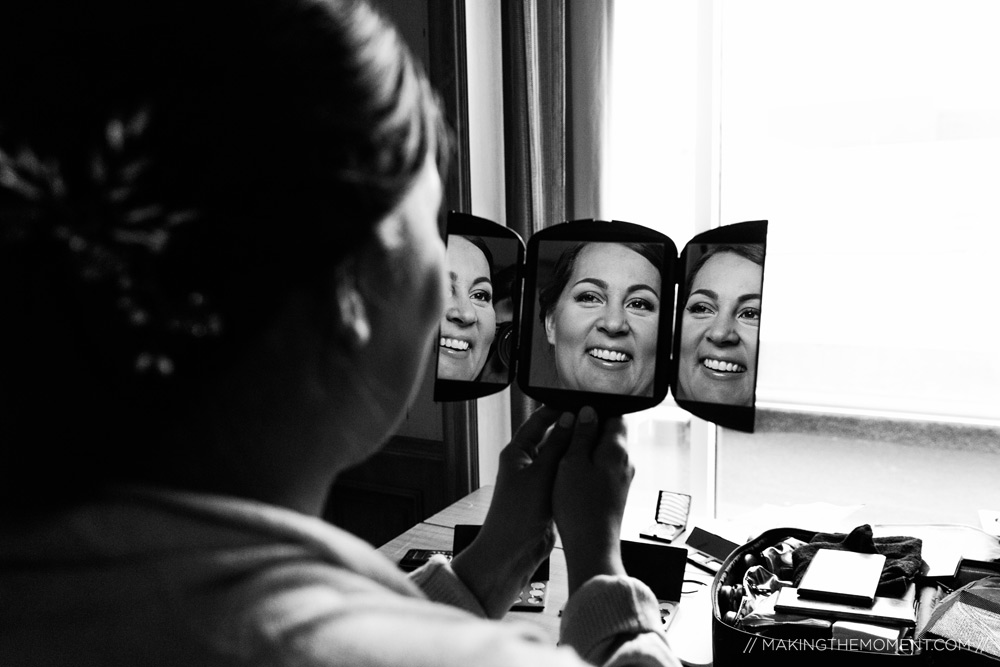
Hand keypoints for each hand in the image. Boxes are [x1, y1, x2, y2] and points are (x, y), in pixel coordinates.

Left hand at [450, 406, 575, 617]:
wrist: (512, 551)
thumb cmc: (518, 512)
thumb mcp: (540, 474)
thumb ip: (556, 446)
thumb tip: (570, 418)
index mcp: (517, 451)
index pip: (538, 420)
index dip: (557, 409)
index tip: (579, 401)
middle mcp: (526, 462)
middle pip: (551, 437)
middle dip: (571, 429)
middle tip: (596, 419)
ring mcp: (537, 479)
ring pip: (560, 457)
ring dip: (575, 449)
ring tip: (599, 438)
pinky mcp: (547, 495)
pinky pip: (563, 475)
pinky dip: (576, 469)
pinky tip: (593, 464)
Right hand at [552, 405, 633, 593]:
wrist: (591, 547)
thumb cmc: (579, 505)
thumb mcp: (572, 462)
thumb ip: (581, 435)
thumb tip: (589, 411)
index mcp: (616, 449)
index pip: (615, 414)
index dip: (595, 409)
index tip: (575, 412)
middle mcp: (625, 461)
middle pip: (610, 433)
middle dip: (588, 431)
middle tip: (564, 435)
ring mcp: (622, 478)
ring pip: (604, 453)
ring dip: (586, 451)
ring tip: (564, 457)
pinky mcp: (615, 493)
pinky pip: (603, 470)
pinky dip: (588, 468)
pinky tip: (571, 476)